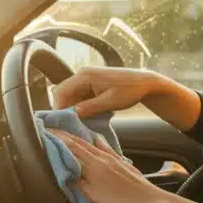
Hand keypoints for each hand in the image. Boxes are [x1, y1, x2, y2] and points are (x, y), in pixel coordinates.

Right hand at [49, 129, 167, 202]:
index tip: (43, 130)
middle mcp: (102, 157)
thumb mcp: (94, 196)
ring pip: (90, 144)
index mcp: (94, 164)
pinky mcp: (122, 164)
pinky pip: (105, 148)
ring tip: (66, 132)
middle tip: (50, 127)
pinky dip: (97, 141)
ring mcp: (113, 159)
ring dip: (76, 137)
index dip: (56, 138)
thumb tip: (63, 168)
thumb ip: (77, 181)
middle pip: (79, 142)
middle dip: (63, 134)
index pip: (70, 146)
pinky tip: (96, 137)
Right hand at [53, 67, 202, 130]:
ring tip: (76, 125)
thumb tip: (72, 114)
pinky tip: (84, 120)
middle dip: (63, 110)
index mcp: (85, 75)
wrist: (144, 83)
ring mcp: (85, 81)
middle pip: (63, 94)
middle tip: (67, 127)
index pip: (61, 91)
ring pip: (70, 98)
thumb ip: (90, 107)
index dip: (58, 108)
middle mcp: (82, 76)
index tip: (60, 124)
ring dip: (72, 111)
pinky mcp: (90, 87)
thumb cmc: (129, 90)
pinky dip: (79, 109)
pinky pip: (78, 99)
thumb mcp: (110, 101)